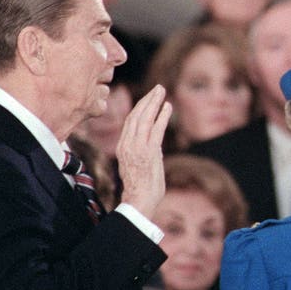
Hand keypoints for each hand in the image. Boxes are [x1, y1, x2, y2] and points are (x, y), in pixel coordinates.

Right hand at [115, 85, 171, 218]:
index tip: (149, 97)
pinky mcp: (149, 152)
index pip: (130, 122)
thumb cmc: (140, 187)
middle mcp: (127, 145)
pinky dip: (162, 116)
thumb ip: (143, 151)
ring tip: (162, 92)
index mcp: (123, 147)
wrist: (139, 201)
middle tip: (158, 88)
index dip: (140, 107)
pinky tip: (168, 107)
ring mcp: (137, 148)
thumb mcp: (138, 165)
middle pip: (136, 116)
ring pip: (144, 119)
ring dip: (154, 103)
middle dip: (148, 100)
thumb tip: (154, 142)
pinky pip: (156, 129)